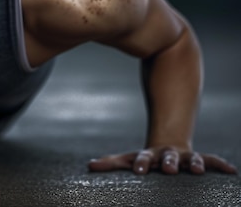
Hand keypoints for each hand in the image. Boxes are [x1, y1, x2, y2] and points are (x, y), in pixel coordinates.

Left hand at [88, 146, 237, 174]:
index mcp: (149, 156)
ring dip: (194, 164)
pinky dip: (220, 165)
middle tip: (169, 169)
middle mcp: (167, 155)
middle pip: (168, 158)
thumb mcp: (128, 159)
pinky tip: (231, 171)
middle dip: (169, 163)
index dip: (141, 163)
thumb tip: (90, 166)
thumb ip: (111, 163)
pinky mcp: (198, 159)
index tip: (139, 171)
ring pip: (190, 158)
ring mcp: (183, 157)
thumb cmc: (145, 158)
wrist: (167, 144)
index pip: (143, 158)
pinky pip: (211, 160)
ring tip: (197, 171)